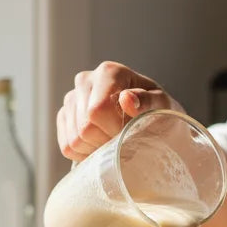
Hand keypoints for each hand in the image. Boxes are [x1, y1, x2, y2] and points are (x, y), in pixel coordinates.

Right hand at [56, 61, 184, 161]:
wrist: (149, 119)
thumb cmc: (157, 110)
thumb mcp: (162, 105)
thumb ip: (147, 101)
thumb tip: (126, 98)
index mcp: (108, 72)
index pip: (97, 110)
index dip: (113, 130)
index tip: (129, 132)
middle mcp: (85, 80)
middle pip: (85, 127)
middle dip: (106, 141)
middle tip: (123, 139)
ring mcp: (71, 98)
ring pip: (75, 139)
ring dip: (97, 148)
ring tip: (113, 141)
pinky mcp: (64, 116)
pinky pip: (67, 146)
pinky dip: (86, 153)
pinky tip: (101, 145)